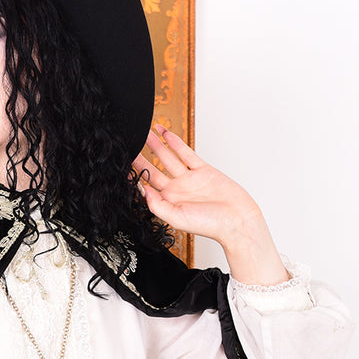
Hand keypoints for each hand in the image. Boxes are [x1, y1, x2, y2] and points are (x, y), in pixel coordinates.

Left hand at [133, 126, 288, 283]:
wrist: (237, 220)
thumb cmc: (210, 225)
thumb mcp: (178, 219)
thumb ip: (158, 206)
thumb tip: (143, 192)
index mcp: (168, 202)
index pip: (145, 186)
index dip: (134, 176)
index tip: (121, 165)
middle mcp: (176, 190)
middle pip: (153, 169)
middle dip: (140, 157)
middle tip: (129, 145)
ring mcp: (188, 178)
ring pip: (167, 157)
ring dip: (155, 145)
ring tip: (144, 133)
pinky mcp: (202, 170)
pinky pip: (186, 153)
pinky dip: (175, 143)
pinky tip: (165, 134)